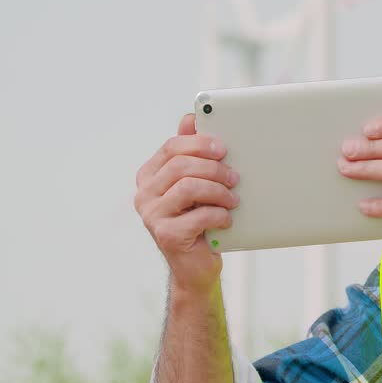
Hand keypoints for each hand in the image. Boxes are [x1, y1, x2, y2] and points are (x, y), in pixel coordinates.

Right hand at [135, 114, 239, 294]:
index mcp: (151, 175)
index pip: (172, 147)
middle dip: (214, 168)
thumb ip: (192, 152)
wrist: (196, 265)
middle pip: (180, 166)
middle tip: (234, 178)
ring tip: (233, 199)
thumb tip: (191, 117)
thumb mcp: (197, 183)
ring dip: (218, 191)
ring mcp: (152, 216)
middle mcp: (145, 194)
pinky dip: (218, 214)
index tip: (223, 148)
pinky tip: (226, 219)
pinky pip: (197, 215)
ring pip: (188, 188)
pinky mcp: (166, 235)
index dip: (200, 144)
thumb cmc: (199, 218)